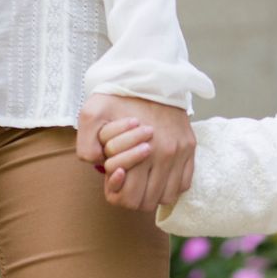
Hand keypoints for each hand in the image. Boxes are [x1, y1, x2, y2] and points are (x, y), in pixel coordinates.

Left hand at [74, 93, 193, 213]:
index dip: (115, 193)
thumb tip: (100, 166)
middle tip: (126, 177)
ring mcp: (181, 152)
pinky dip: (170, 185)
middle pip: (147, 202)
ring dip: (152, 192)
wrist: (150, 75)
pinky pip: (184, 184)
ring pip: (167, 197)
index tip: (114, 175)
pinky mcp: (190, 147)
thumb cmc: (119, 97)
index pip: (128, 198)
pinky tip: (158, 173)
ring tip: (142, 177)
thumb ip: (87, 146)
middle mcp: (166, 155)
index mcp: (142, 151)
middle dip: (132, 195)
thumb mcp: (91, 115)